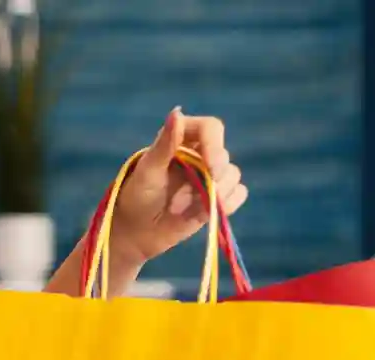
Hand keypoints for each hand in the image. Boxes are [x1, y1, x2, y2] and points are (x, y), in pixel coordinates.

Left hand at [108, 107, 249, 267]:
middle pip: (223, 156)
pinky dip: (227, 205)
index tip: (211, 167)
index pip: (211, 128)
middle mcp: (200, 154)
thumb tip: (177, 112)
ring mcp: (209, 176)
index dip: (215, 146)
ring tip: (183, 209)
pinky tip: (204, 214)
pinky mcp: (217, 197)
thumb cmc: (136, 197)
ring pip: (233, 176)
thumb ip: (164, 144)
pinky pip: (239, 194)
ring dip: (215, 194)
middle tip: (186, 199)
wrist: (135, 232)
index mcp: (182, 139)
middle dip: (210, 178)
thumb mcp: (148, 170)